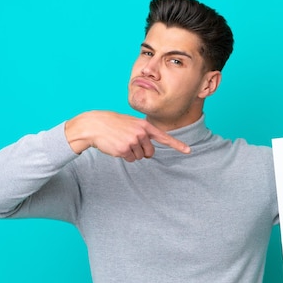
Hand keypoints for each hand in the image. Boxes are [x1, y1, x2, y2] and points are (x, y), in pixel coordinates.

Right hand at [64, 110, 190, 161]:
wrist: (94, 125)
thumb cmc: (112, 124)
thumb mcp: (130, 123)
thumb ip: (142, 133)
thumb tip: (148, 151)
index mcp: (144, 125)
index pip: (164, 137)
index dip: (177, 145)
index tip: (188, 151)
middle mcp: (141, 133)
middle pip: (150, 152)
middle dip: (141, 152)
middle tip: (129, 143)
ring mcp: (133, 141)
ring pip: (139, 157)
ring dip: (131, 153)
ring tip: (120, 142)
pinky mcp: (124, 149)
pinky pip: (130, 159)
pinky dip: (124, 156)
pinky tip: (116, 146)